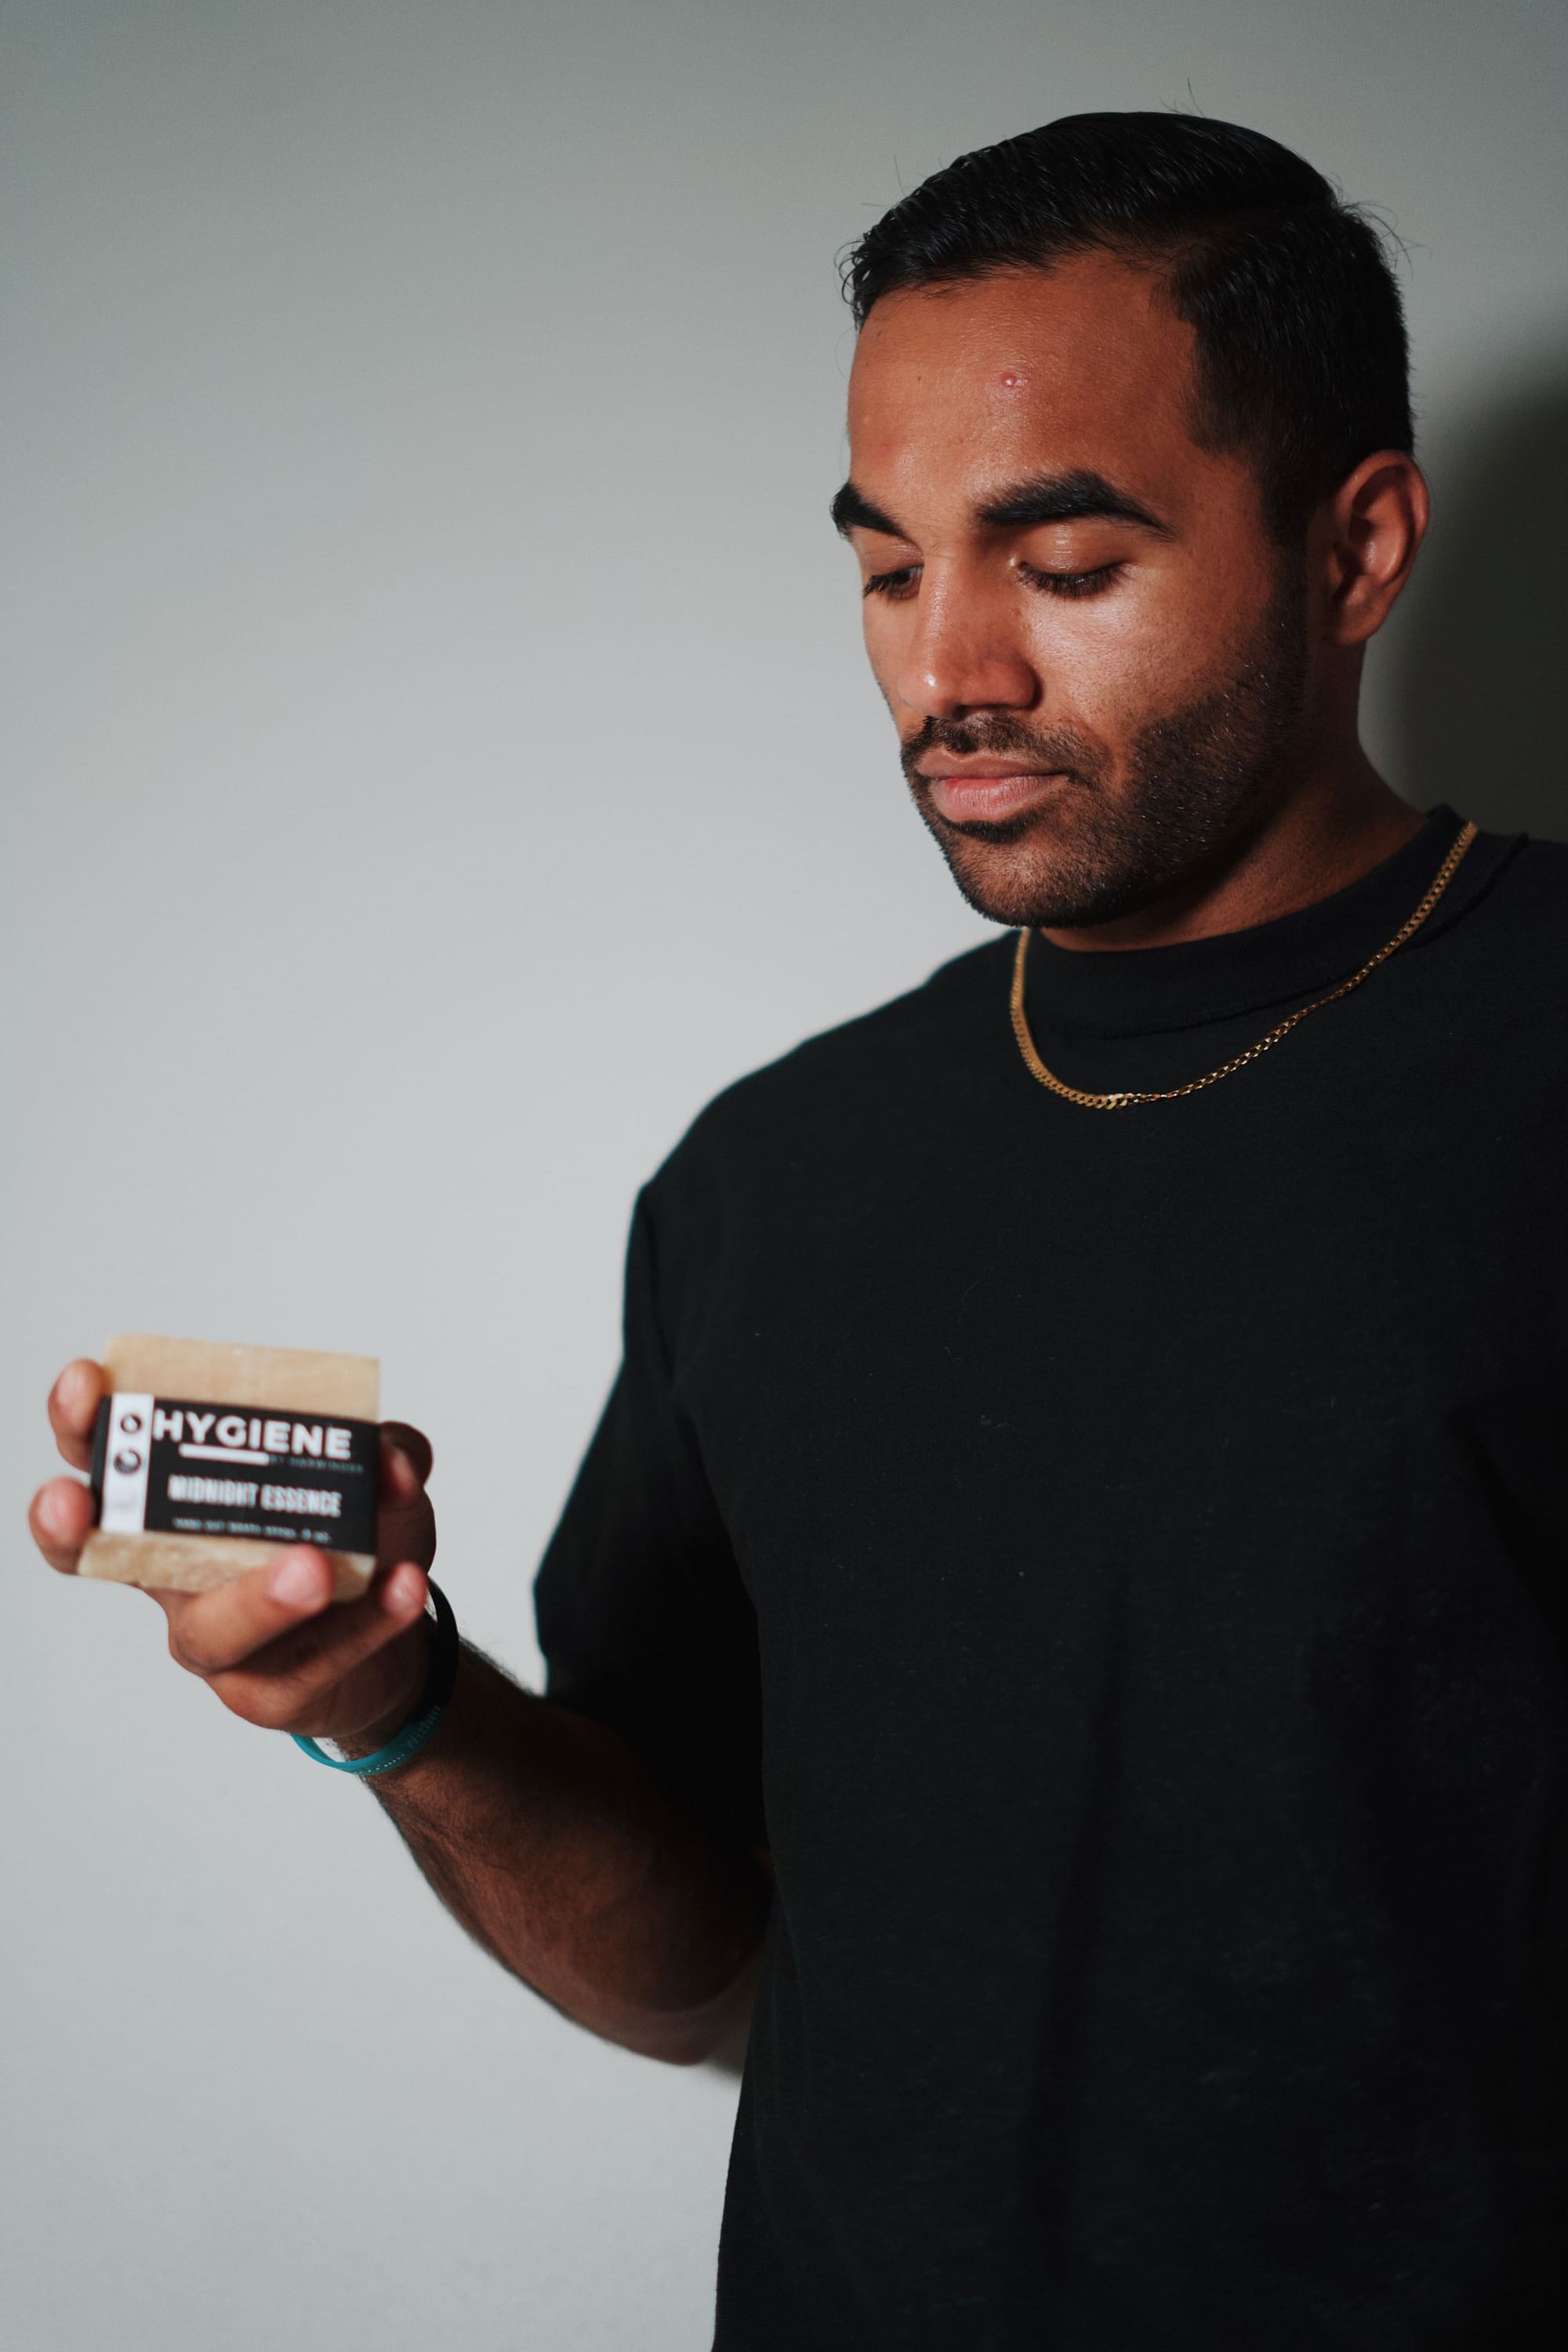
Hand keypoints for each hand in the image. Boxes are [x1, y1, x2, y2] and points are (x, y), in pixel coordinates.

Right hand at [30, 1360, 439, 1749]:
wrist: (398, 1631)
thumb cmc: (354, 1539)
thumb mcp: (374, 1476)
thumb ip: (384, 1450)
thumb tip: (388, 1458)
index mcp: (182, 1505)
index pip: (109, 1462)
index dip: (82, 1426)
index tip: (87, 1383)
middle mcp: (178, 1574)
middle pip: (108, 1554)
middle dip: (89, 1525)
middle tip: (100, 1501)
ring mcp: (217, 1641)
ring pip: (212, 1627)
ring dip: (258, 1595)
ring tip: (315, 1567)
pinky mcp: (269, 1692)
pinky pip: (310, 1661)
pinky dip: (364, 1622)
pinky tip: (402, 1587)